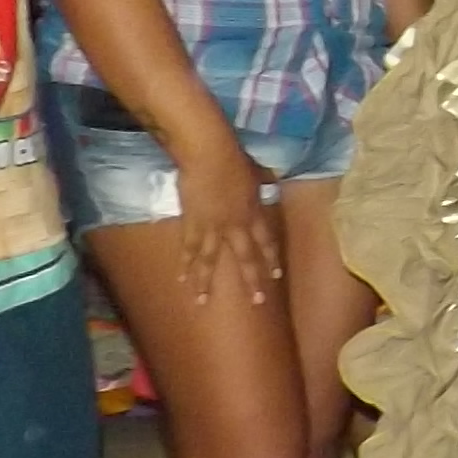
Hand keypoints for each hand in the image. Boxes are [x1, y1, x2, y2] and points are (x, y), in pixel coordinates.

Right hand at [172, 139, 280, 308]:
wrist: (209, 156)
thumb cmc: (235, 159)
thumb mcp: (256, 173)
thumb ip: (263, 183)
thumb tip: (271, 183)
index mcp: (254, 214)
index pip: (266, 242)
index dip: (272, 259)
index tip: (276, 275)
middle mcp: (236, 226)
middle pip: (246, 258)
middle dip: (252, 281)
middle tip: (257, 302)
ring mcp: (213, 228)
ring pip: (210, 261)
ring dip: (206, 282)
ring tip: (202, 301)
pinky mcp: (192, 224)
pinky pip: (188, 249)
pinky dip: (185, 264)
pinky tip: (181, 278)